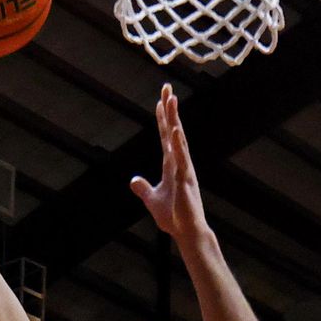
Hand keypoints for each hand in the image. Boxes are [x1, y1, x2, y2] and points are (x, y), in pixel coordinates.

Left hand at [131, 84, 209, 244]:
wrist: (186, 232)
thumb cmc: (173, 217)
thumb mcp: (152, 199)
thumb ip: (144, 188)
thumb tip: (133, 180)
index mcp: (171, 165)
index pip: (165, 136)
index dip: (162, 118)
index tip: (161, 99)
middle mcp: (179, 163)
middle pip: (173, 131)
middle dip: (170, 109)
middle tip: (167, 88)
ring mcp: (183, 169)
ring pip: (178, 139)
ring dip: (174, 119)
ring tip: (171, 100)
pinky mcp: (184, 180)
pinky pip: (180, 158)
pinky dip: (177, 144)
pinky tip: (174, 130)